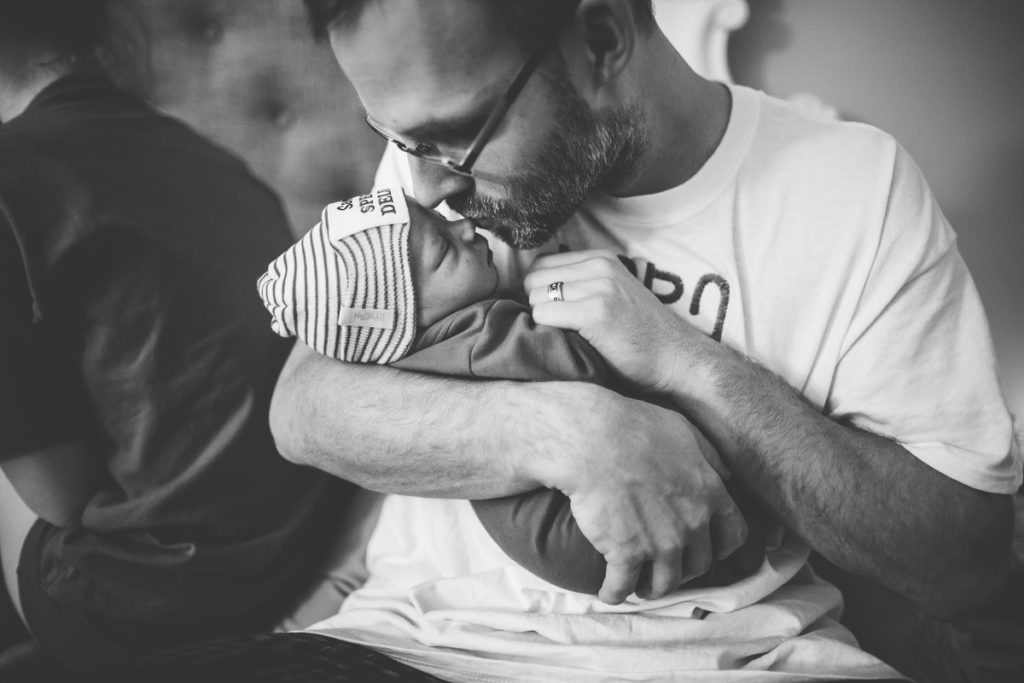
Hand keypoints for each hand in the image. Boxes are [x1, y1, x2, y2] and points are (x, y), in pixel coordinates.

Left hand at [524, 250, 711, 393]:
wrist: (678, 361)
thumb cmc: (642, 338)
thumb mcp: (613, 296)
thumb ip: (581, 286)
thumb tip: (528, 292)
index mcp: (602, 259)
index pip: (541, 265)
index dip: (540, 293)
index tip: (557, 315)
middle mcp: (600, 266)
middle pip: (532, 279)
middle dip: (537, 306)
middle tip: (560, 330)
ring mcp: (600, 287)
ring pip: (535, 298)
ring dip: (543, 322)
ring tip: (568, 338)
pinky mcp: (596, 311)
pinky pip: (543, 316)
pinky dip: (548, 333)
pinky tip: (573, 345)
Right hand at [538, 386, 748, 603]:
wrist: (592, 439)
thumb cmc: (635, 426)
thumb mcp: (685, 431)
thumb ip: (709, 456)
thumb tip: (724, 474)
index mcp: (710, 493)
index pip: (733, 535)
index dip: (720, 547)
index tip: (706, 549)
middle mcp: (692, 524)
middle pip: (700, 565)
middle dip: (685, 569)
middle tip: (669, 566)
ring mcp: (660, 543)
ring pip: (666, 583)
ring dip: (654, 588)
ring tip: (641, 586)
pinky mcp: (625, 553)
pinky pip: (623, 587)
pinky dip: (616, 593)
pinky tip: (609, 592)